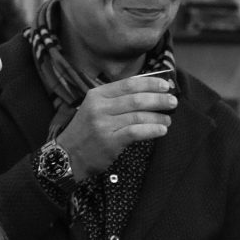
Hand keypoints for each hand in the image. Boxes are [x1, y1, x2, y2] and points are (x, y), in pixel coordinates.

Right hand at [56, 76, 176, 179]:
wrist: (67, 155)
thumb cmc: (86, 131)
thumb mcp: (95, 108)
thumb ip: (116, 99)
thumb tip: (148, 92)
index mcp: (97, 94)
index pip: (129, 84)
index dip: (150, 83)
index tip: (166, 85)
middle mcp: (100, 107)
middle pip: (136, 98)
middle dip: (159, 99)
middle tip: (172, 102)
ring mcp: (104, 124)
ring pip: (138, 115)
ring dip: (158, 116)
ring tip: (168, 119)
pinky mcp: (109, 141)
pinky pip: (136, 132)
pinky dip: (152, 129)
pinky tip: (161, 130)